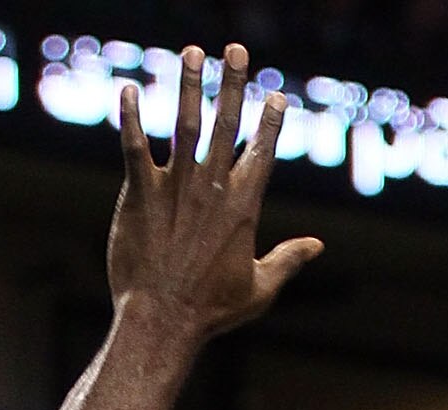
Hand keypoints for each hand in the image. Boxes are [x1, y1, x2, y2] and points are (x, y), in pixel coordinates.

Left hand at [108, 43, 322, 337]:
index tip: (276, 96)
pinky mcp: (140, 193)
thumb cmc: (211, 311)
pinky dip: (131, 117)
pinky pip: (134, 146)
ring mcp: (175, 186)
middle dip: (233, 82)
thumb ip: (288, 260)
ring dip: (189, 83)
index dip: (271, 121)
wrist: (162, 322)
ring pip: (185, 122)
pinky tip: (130, 89)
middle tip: (236, 49)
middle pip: (227, 122)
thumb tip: (318, 246)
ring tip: (193, 52)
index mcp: (243, 206)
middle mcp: (212, 187)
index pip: (262, 151)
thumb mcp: (259, 289)